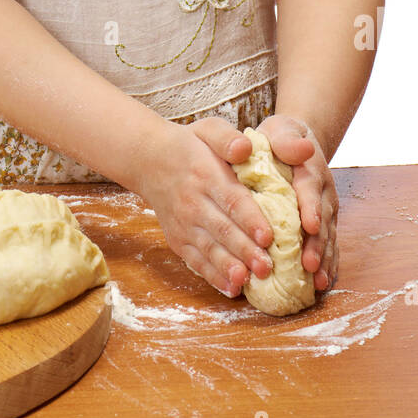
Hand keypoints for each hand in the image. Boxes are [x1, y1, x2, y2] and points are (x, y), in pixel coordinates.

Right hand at [133, 116, 279, 297]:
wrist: (149, 160)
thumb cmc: (189, 144)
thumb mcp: (208, 129)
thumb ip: (227, 138)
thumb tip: (245, 149)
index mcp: (205, 174)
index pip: (231, 199)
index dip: (250, 219)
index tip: (268, 236)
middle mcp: (193, 202)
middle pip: (223, 230)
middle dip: (245, 251)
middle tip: (268, 268)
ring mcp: (183, 224)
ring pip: (210, 249)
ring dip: (229, 267)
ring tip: (248, 281)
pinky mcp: (178, 239)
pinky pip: (196, 260)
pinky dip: (213, 276)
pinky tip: (231, 288)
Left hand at [256, 113, 338, 291]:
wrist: (296, 142)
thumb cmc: (281, 137)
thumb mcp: (280, 129)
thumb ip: (287, 139)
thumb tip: (303, 147)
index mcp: (310, 168)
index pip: (311, 188)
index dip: (311, 207)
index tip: (310, 226)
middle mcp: (323, 192)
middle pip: (323, 220)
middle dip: (317, 244)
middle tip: (310, 265)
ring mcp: (326, 209)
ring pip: (328, 237)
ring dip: (324, 259)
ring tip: (318, 282)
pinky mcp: (324, 222)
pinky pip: (329, 245)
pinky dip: (327, 264)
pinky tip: (321, 284)